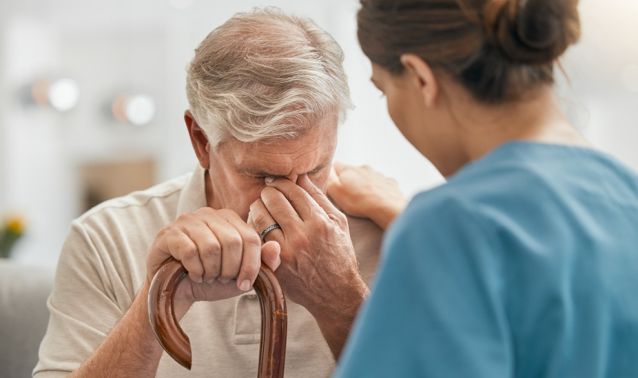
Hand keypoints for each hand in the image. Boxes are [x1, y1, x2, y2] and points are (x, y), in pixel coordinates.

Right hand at [146, 208, 280, 318]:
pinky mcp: (168, 234)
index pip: (251, 238)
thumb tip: (276, 248)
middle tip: (220, 279)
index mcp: (229, 219)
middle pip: (233, 242)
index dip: (251, 265)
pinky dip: (195, 270)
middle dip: (229, 269)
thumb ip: (262, 263)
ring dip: (210, 271)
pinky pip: (189, 252)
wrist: (176, 293)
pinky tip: (192, 274)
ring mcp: (187, 221)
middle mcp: (209, 214)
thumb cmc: (210, 280)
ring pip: (211, 247)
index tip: (243, 284)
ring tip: (206, 276)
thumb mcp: (240, 275)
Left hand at [248, 175, 368, 319]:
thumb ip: (319, 197)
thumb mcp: (338, 223)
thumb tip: (300, 175)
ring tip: (261, 207)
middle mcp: (302, 235)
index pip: (292, 190)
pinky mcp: (275, 265)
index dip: (282, 183)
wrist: (335, 293)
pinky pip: (256, 237)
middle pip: (273, 199)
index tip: (279, 184)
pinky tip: (258, 226)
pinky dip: (254, 228)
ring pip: (260, 216)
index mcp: (319, 222)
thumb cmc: (339, 254)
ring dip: (258, 207)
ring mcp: (286, 251)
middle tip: (268, 194)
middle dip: (269, 192)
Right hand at [327, 162, 405, 229]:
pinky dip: (378, 189)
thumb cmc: (358, 201)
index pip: (335, 165)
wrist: (387, 207)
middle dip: (349, 179)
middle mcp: (363, 167)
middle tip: (348, 194)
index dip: (332, 175)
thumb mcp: (335, 191)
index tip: (333, 185)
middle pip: (352, 171)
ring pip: (367, 176)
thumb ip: (328, 180)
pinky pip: (381, 183)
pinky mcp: (389, 182)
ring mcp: (378, 174)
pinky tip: (377, 199)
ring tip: (363, 198)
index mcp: (348, 169)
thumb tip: (325, 172)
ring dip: (364, 184)